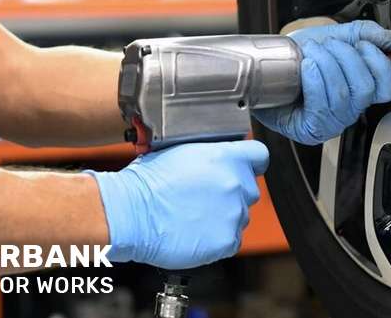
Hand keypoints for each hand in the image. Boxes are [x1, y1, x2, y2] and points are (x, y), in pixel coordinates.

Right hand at [86, 140, 268, 269]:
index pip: (259, 155)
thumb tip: (215, 155)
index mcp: (226, 156)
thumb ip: (209, 153)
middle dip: (231, 192)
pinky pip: (232, 239)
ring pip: (240, 215)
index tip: (243, 167)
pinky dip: (217, 238)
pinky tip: (196, 232)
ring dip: (224, 215)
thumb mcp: (179, 151)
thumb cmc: (146, 182)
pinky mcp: (227, 240)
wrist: (131, 213)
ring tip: (195, 215)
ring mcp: (234, 213)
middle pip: (249, 188)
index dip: (250, 162)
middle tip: (205, 196)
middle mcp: (235, 184)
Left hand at [254, 21, 390, 144]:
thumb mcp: (332, 38)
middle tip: (327, 45)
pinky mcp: (309, 130)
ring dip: (326, 65)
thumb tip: (390, 39)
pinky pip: (322, 106)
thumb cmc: (296, 59)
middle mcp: (348, 111)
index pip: (388, 88)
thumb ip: (363, 34)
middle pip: (365, 89)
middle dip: (346, 58)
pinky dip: (315, 80)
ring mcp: (330, 123)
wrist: (264, 68)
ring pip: (342, 94)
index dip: (380, 64)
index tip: (362, 45)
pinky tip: (306, 67)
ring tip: (312, 53)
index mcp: (358, 91)